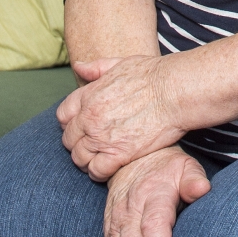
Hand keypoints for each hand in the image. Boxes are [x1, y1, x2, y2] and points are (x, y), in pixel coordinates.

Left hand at [58, 56, 188, 179]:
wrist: (174, 91)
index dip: (70, 123)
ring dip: (86, 161)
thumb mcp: (120, 64)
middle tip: (91, 146)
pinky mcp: (119, 154)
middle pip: (69, 140)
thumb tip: (79, 67)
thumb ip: (96, 68)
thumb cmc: (152, 75)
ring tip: (98, 160)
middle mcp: (90, 118)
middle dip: (77, 143)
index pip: (63, 116)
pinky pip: (97, 171)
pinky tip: (108, 169)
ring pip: (79, 158)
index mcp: (88, 96)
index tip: (81, 127)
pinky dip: (99, 173)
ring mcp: (102, 138)